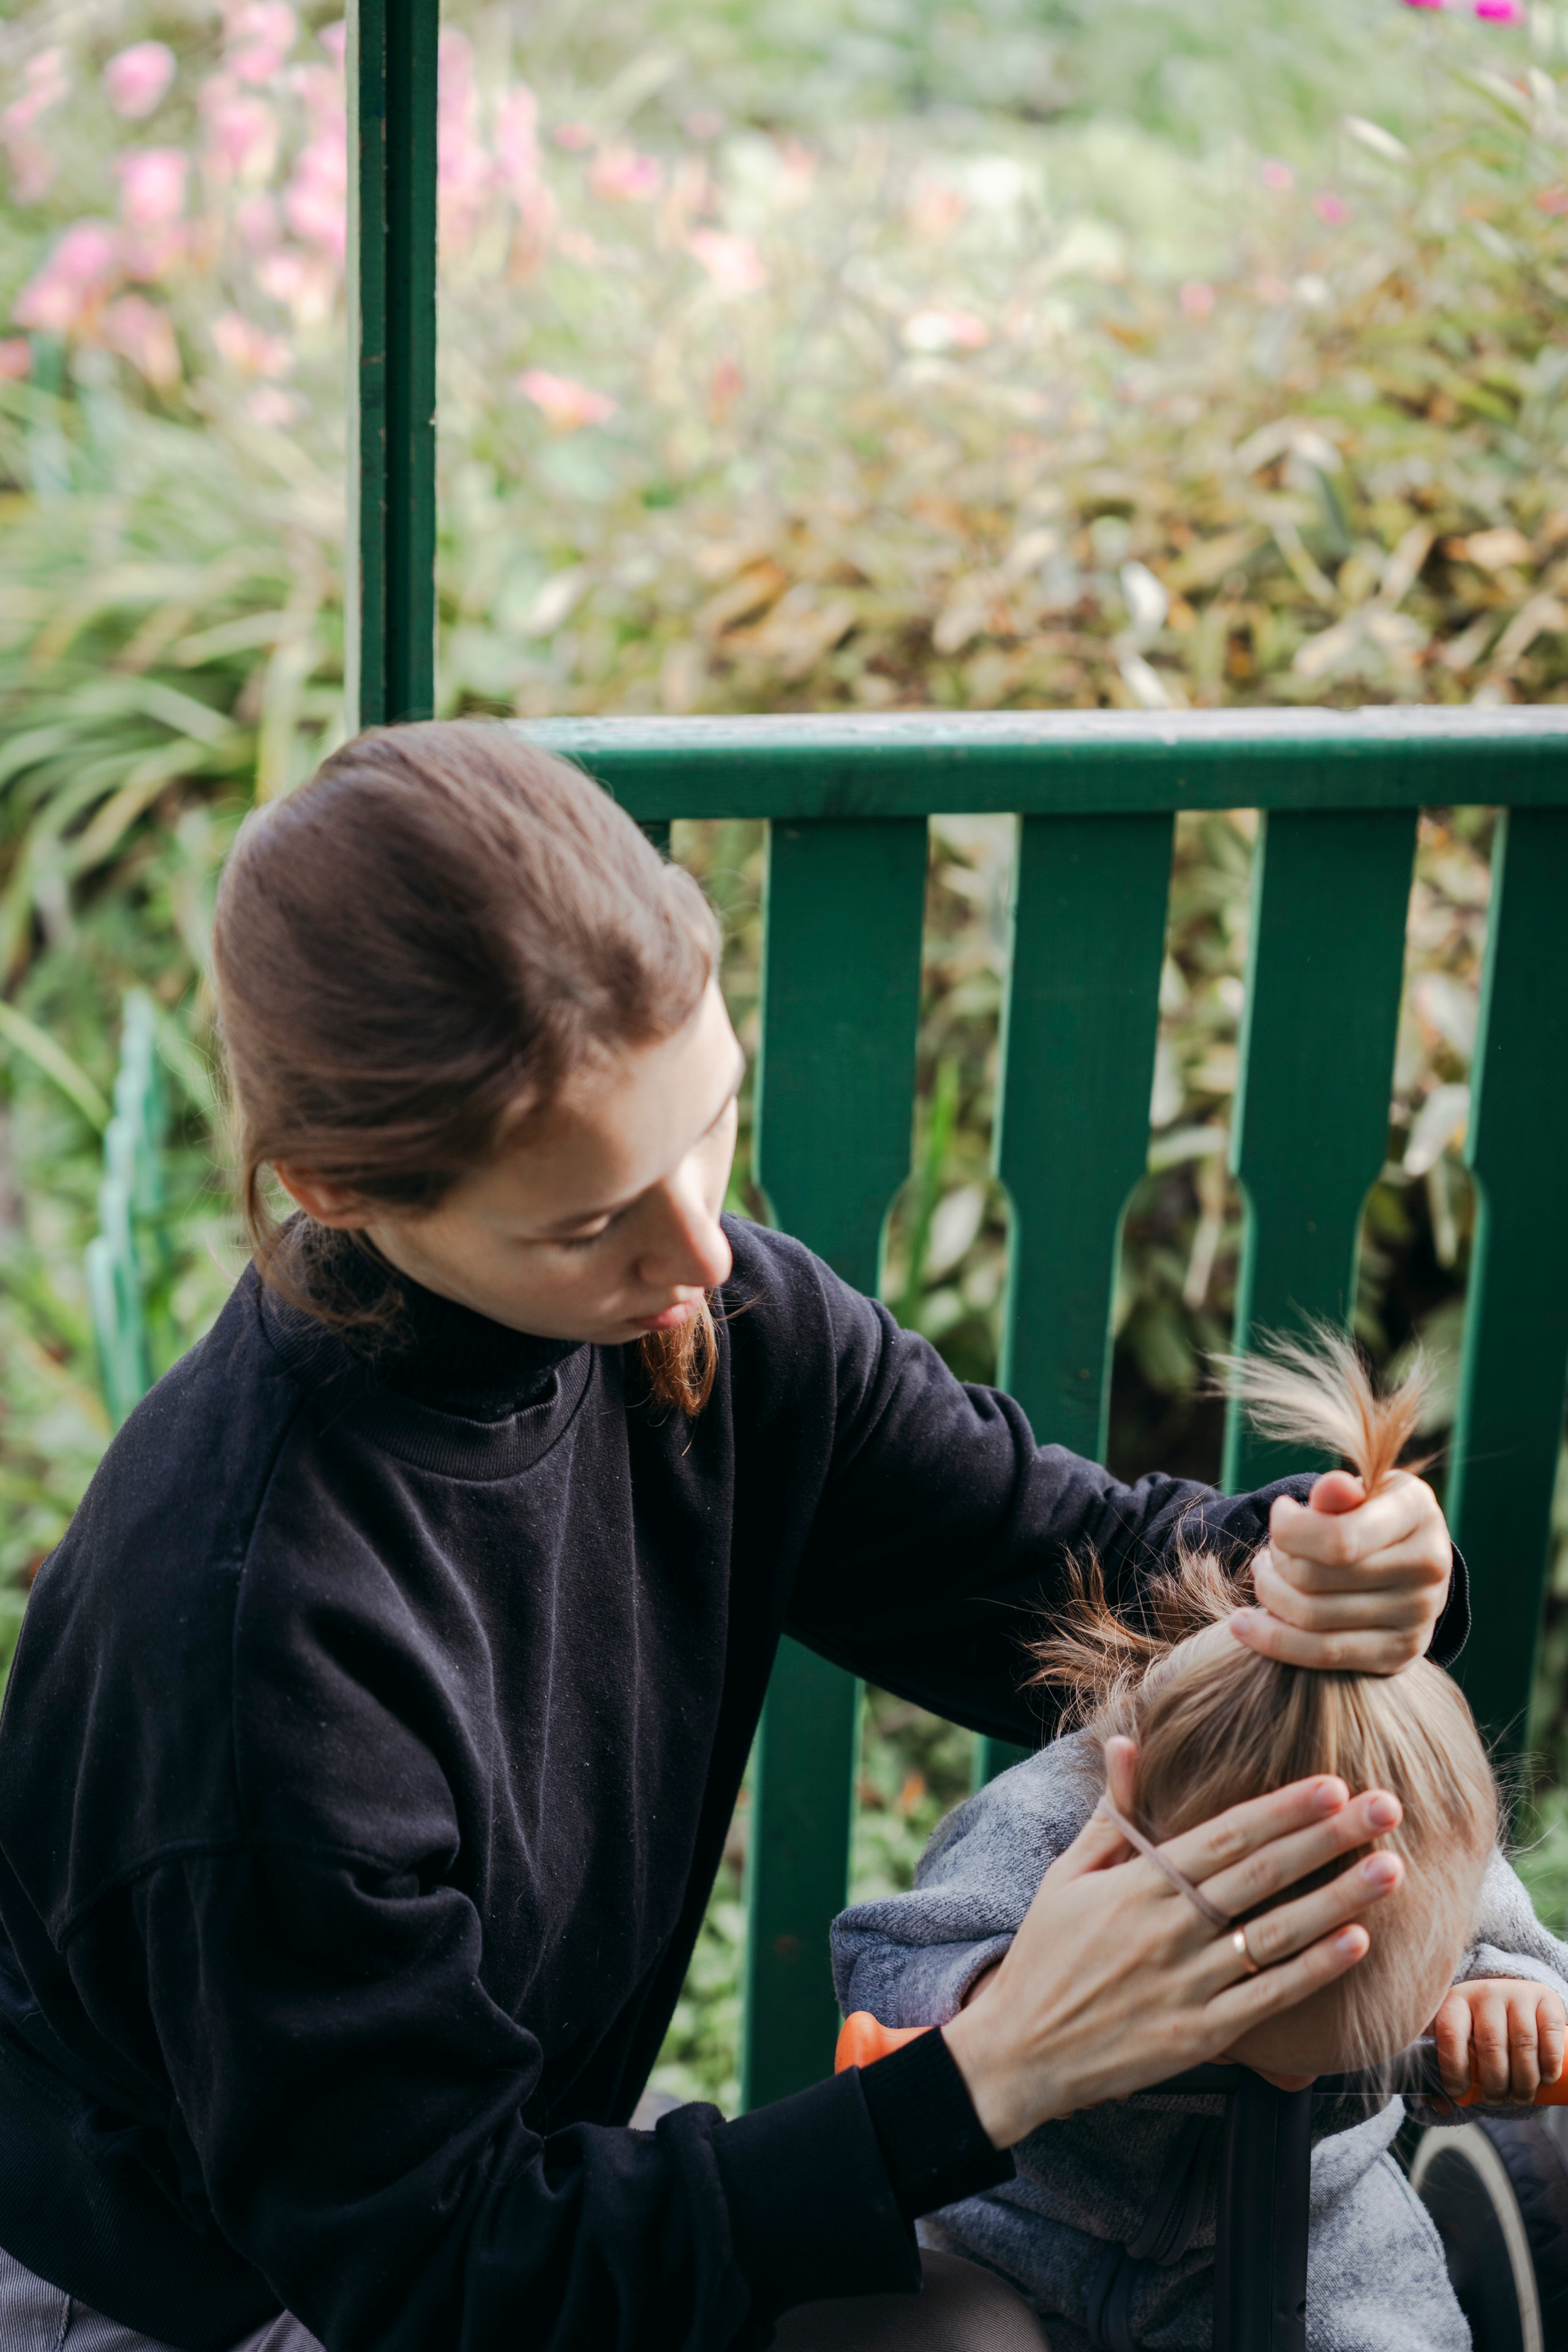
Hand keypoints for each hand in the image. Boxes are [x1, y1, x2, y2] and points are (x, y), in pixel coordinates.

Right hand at [942, 1736, 1403, 2148]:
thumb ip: (1111, 1815)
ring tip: (1392, 1869)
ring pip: (1278, 1934)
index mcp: (1138, 1885)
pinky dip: (1315, 1969)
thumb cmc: (1046, 1955)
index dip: (1282, 1809)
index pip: (1225, 1837)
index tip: (1331, 1782)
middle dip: (1329, 1837)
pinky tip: (1356, 1942)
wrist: (1022, 2051)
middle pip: (1264, 1875)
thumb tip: (1126, 1743)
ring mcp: (1189, 1984)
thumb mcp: (1066, 1876)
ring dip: (1340, 1898)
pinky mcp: (1202, 2035)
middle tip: (1386, 1808)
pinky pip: (1270, 1997)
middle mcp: (1170, 1929)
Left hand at [1229, 1468, 1450, 1674]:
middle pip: (1315, 1579)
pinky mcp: (1400, 1653)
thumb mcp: (1359, 1489)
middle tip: (1271, 1552)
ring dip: (1270, 1594)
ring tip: (1265, 1575)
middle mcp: (1429, 1567)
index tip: (1281, 1512)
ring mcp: (1418, 1616)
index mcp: (1418, 1511)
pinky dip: (1273, 1640)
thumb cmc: (1369, 1513)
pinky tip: (1243, 1624)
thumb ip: (1339, 1491)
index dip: (1290, 1530)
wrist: (1409, 1557)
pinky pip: (1323, 1654)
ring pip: (1312, 1617)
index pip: (1339, 1538)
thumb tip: (1330, 1489)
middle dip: (1277, 1562)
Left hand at [1434, 1978, 1566, 2103]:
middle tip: (1496, 2100)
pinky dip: (1550, 2061)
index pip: (1450, 2033)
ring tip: (1520, 2097)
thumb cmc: (1479, 2028)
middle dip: (1495, 2083)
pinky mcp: (1546, 1999)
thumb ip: (1443, 2070)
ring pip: (1523, 2043)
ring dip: (1524, 2080)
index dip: (1453, 2068)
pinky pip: (1550, 2032)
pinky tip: (1546, 2079)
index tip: (1459, 2093)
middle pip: (1491, 2044)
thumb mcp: (1458, 2038)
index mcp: (1457, 2001)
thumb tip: (1443, 2106)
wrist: (1512, 2000)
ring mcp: (1518, 1993)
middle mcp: (1486, 1992)